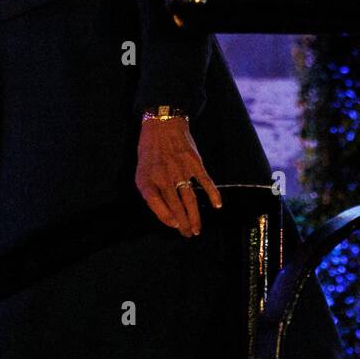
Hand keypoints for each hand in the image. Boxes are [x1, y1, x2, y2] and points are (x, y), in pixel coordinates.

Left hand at [135, 116, 221, 237]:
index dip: (166, 218)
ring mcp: (180, 169)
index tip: (175, 226)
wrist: (163, 124)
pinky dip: (212, 194)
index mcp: (147, 179)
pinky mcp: (194, 162)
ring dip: (195, 215)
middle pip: (175, 205)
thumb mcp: (142, 170)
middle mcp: (163, 176)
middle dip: (183, 223)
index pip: (156, 205)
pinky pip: (205, 181)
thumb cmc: (151, 151)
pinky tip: (217, 205)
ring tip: (197, 228)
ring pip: (190, 198)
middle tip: (188, 234)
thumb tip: (164, 212)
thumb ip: (150, 190)